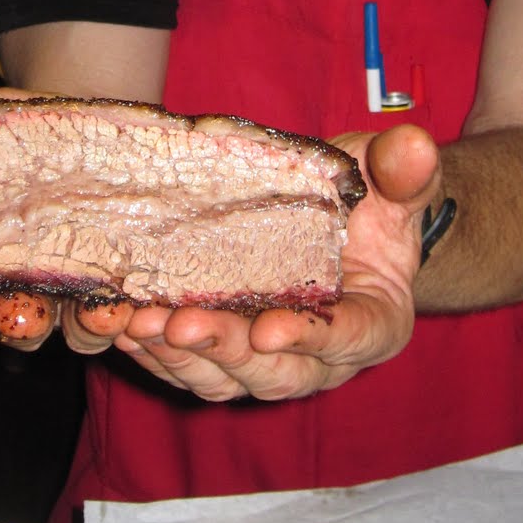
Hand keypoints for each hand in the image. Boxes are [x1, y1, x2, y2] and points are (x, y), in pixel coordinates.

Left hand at [0, 123, 442, 403]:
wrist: (335, 220)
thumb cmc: (369, 201)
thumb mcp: (393, 179)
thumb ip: (407, 171)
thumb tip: (414, 145)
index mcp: (374, 323)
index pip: (347, 339)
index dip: (312, 338)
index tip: (271, 328)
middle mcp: (319, 359)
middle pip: (274, 373)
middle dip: (224, 350)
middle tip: (180, 324)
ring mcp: (263, 360)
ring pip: (219, 377)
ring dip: (173, 356)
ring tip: (133, 322)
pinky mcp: (217, 352)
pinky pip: (180, 364)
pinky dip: (144, 347)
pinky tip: (109, 319)